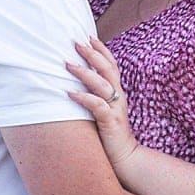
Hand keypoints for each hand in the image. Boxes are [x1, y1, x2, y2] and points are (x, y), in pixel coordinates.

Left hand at [65, 37, 140, 172]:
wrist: (126, 158)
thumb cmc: (111, 135)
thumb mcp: (105, 110)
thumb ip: (97, 96)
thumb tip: (78, 83)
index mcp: (117, 92)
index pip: (111, 65)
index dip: (101, 50)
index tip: (88, 36)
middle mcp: (118, 97)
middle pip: (107, 69)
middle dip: (92, 54)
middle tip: (76, 43)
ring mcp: (115, 109)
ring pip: (102, 84)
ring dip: (84, 72)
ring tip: (68, 64)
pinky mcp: (110, 122)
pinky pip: (97, 106)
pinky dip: (84, 97)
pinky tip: (70, 92)